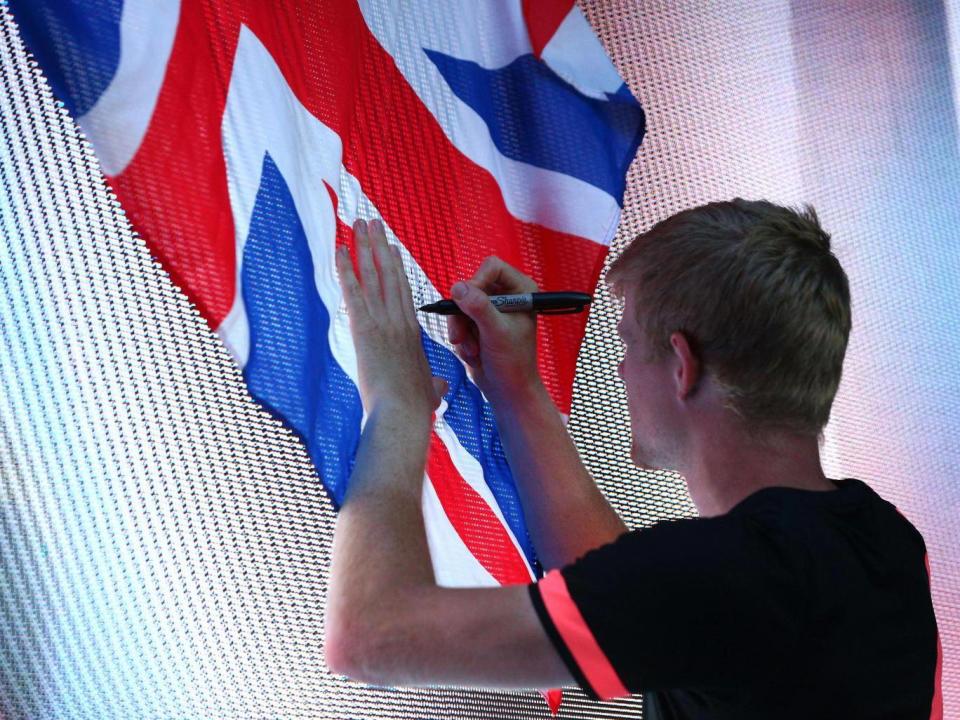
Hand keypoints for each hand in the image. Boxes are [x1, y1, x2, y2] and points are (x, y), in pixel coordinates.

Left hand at [336, 219, 447, 416]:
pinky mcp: (365, 329)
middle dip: (381, 246)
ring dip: (365, 247)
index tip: (392, 248)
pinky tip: (341, 249)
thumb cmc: (415, 408)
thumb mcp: (429, 393)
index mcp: (412, 333)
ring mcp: (383, 322)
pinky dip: (346, 269)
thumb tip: (439, 388)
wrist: (403, 414)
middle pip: (390, 275)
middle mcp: (399, 321)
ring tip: (358, 224)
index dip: (397, 267)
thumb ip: (433, 386)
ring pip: (374, 276)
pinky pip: (354, 292)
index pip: (404, 292)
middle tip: (373, 223)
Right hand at [446, 256, 541, 400]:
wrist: (508, 391)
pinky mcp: (478, 324)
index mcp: (521, 290)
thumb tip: (458, 287)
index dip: (477, 281)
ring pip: (460, 306)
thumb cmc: (513, 363)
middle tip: (462, 335)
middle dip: (464, 315)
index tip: (467, 300)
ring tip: (471, 350)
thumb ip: (478, 308)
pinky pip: (458, 321)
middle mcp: (505, 296)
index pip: (492, 267)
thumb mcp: (496, 333)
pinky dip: (461, 339)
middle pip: (471, 287)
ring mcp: (490, 310)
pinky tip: (473, 353)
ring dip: (461, 330)